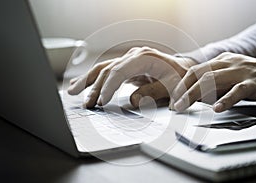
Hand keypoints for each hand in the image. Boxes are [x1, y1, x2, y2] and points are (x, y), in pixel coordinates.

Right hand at [68, 47, 196, 107]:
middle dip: (94, 87)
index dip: (109, 86)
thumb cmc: (180, 78)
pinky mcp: (125, 66)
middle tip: (86, 104)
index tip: (101, 101)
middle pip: (108, 70)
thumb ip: (154, 92)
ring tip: (72, 92)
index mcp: (145, 57)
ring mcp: (128, 60)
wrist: (182, 69)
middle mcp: (134, 56)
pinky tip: (81, 85)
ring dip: (88, 81)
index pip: (120, 71)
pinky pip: (106, 72)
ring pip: (103, 69)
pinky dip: (93, 79)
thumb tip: (132, 100)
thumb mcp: (173, 87)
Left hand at [170, 52, 255, 111]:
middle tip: (175, 104)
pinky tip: (217, 108)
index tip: (173, 98)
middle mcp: (230, 63)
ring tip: (185, 106)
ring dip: (195, 94)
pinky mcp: (255, 82)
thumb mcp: (231, 79)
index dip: (181, 84)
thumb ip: (214, 85)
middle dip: (183, 90)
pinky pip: (238, 90)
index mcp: (222, 61)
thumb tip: (193, 97)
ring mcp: (242, 71)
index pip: (195, 71)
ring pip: (213, 80)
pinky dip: (226, 99)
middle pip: (199, 74)